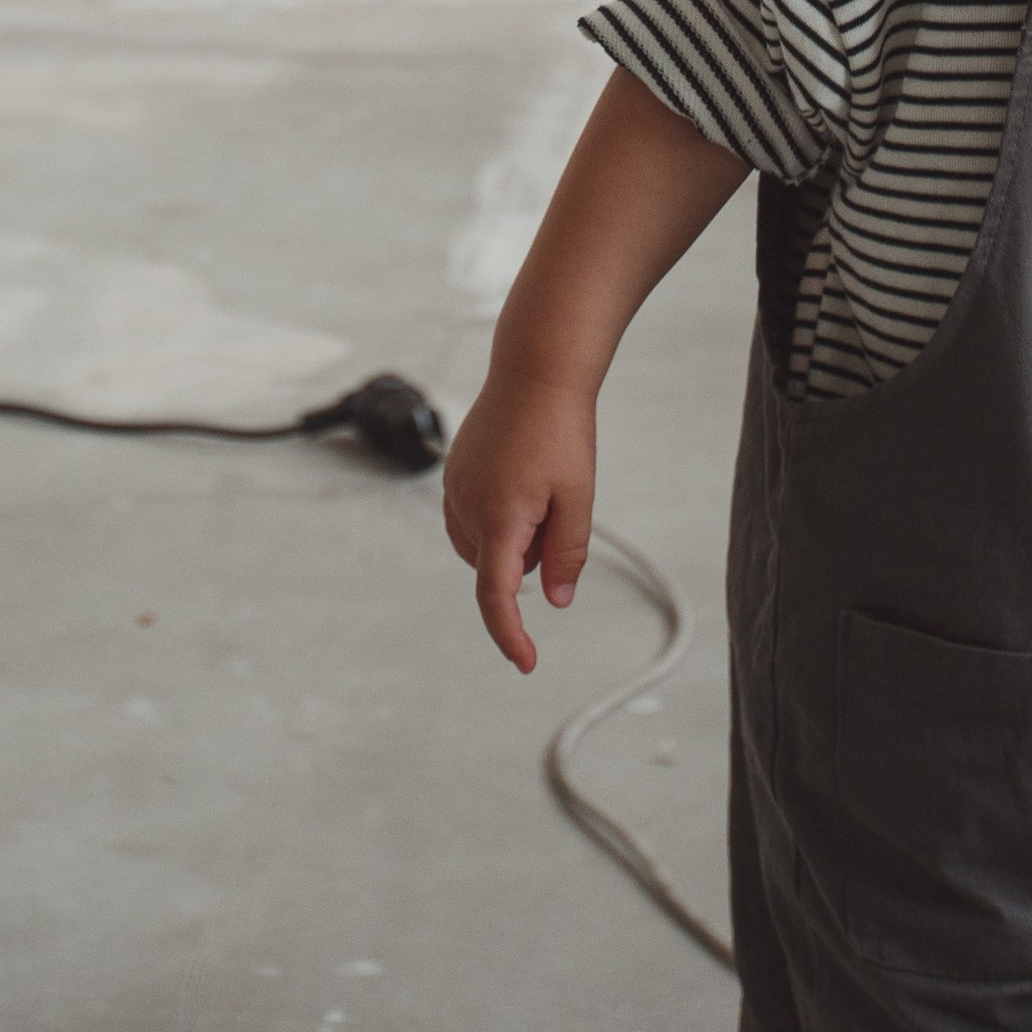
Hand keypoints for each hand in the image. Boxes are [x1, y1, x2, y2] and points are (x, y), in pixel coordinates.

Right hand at [442, 370, 597, 673]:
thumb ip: (566, 554)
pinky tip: (521, 480)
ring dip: (512, 538)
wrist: (535, 369)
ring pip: (483, 545)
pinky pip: (471, 518)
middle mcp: (466, 507)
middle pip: (498, 567)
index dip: (510, 635)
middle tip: (559, 506)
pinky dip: (497, 518)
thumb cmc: (561, 430)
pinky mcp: (453, 473)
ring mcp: (454, 488)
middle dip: (530, 555)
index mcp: (498, 518)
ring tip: (541, 488)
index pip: (495, 596)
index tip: (527, 662)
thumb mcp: (577, 497)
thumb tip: (554, 600)